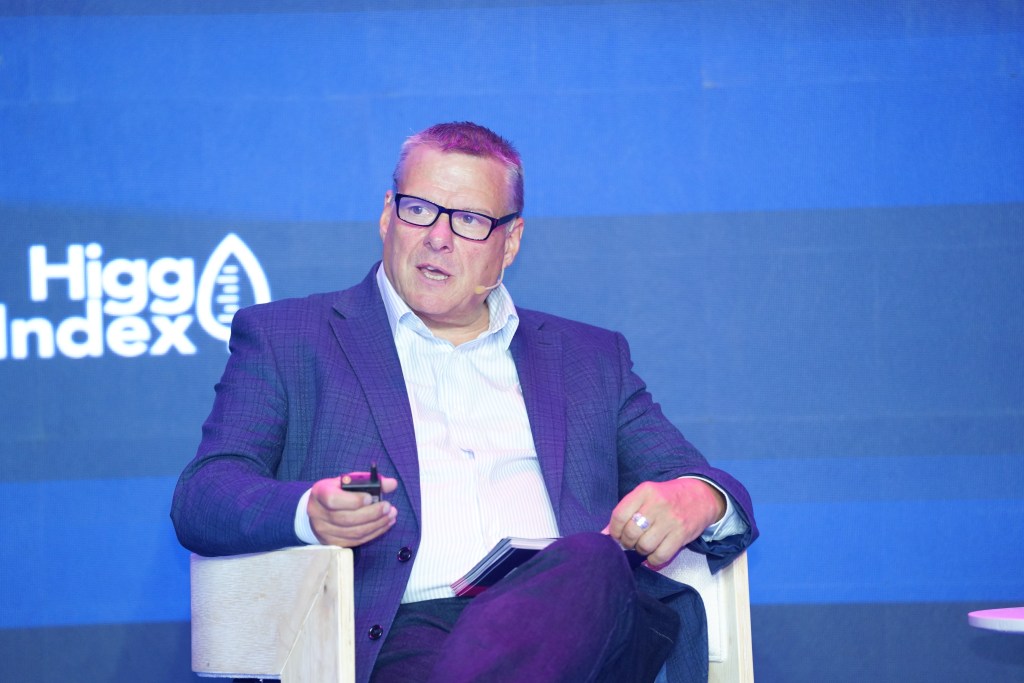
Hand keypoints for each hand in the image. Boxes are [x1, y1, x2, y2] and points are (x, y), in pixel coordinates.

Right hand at [307, 472, 398, 546]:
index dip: (353, 501)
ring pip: (353, 532)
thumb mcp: (349, 480)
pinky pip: (356, 540)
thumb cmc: (338, 491)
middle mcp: (318, 513)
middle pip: (346, 518)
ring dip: (376, 524)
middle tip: (388, 507)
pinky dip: (373, 533)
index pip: (333, 500)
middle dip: (372, 514)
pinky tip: (384, 525)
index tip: (370, 498)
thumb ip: (370, 481)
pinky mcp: (333, 542)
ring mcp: (324, 530)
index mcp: (320, 493)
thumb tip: (392, 484)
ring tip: (391, 516)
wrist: (319, 507)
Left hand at [604, 478, 725, 567]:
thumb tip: (604, 534)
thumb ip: (626, 511)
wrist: (701, 496)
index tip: (616, 535)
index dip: (614, 530)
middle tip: (630, 542)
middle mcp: (658, 504)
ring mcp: (671, 520)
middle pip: (631, 532)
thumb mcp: (646, 496)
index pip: (619, 515)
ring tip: (643, 545)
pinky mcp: (682, 534)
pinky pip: (660, 555)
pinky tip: (654, 553)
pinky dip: (653, 559)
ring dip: (640, 550)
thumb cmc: (667, 497)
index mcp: (645, 491)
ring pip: (644, 546)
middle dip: (626, 542)